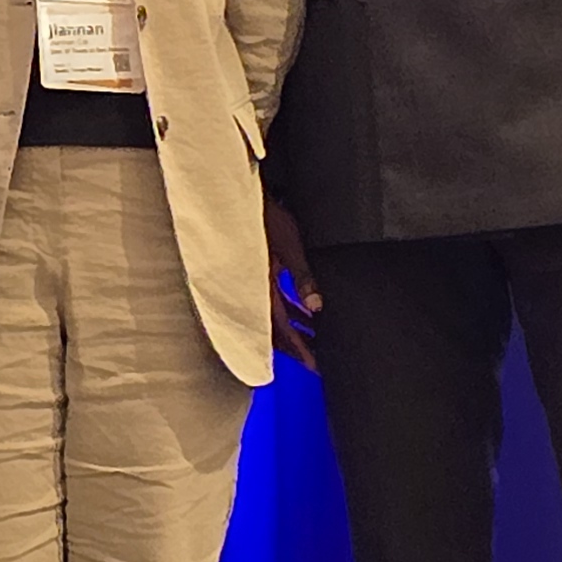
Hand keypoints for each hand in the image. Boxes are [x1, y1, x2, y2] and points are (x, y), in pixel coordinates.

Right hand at [265, 196, 320, 372]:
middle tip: (318, 361)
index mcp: (260, 289)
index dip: (299, 349)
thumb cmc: (265, 217)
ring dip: (297, 329)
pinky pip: (276, 301)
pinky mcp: (260, 274)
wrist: (242, 196)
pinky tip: (308, 311)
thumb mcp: (289, 248)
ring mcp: (257, 283)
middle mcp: (255, 290)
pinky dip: (292, 311)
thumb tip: (317, 306)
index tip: (315, 365)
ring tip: (319, 340)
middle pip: (276, 331)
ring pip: (277, 317)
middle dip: (298, 347)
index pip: (280, 330)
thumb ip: (302, 278)